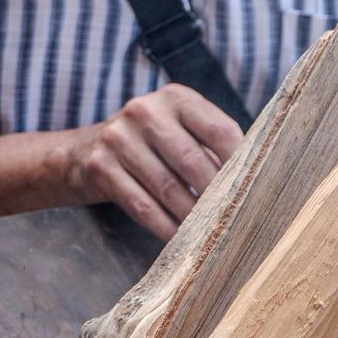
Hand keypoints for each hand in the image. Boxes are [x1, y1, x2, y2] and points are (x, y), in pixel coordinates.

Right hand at [61, 86, 245, 238]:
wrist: (84, 152)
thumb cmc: (151, 145)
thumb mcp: (179, 132)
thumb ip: (211, 150)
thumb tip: (249, 187)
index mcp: (176, 98)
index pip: (219, 130)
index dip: (239, 164)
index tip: (252, 192)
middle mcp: (145, 111)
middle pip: (192, 161)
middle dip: (215, 196)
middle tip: (232, 221)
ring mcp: (119, 138)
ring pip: (167, 187)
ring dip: (191, 217)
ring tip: (209, 234)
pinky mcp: (100, 167)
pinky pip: (142, 206)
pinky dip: (165, 227)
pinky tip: (180, 239)